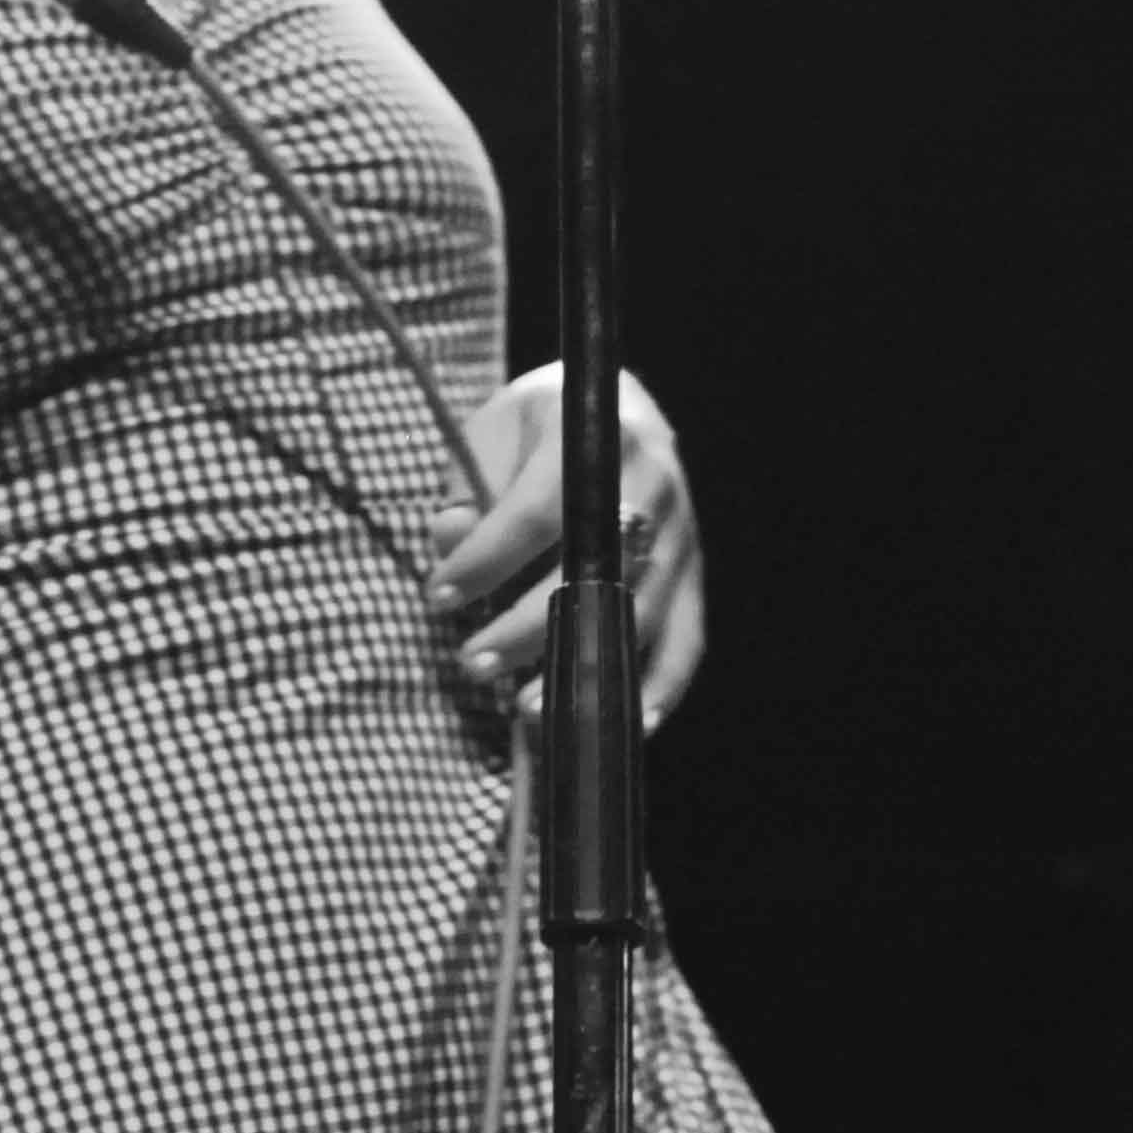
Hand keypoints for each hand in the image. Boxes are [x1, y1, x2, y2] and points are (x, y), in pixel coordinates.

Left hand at [427, 363, 706, 726]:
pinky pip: (687, 638)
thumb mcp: (492, 434)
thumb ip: (466, 490)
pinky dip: (662, 686)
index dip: (485, 561)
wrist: (619, 409)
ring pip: (637, 615)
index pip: (536, 513)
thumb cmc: (541, 425)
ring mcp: (682, 532)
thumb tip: (449, 544)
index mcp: (594, 437)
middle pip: (592, 573)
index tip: (436, 597)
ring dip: (581, 668)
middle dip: (525, 627)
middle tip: (471, 661)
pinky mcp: (695, 571)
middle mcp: (651, 483)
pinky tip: (629, 724)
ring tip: (524, 708)